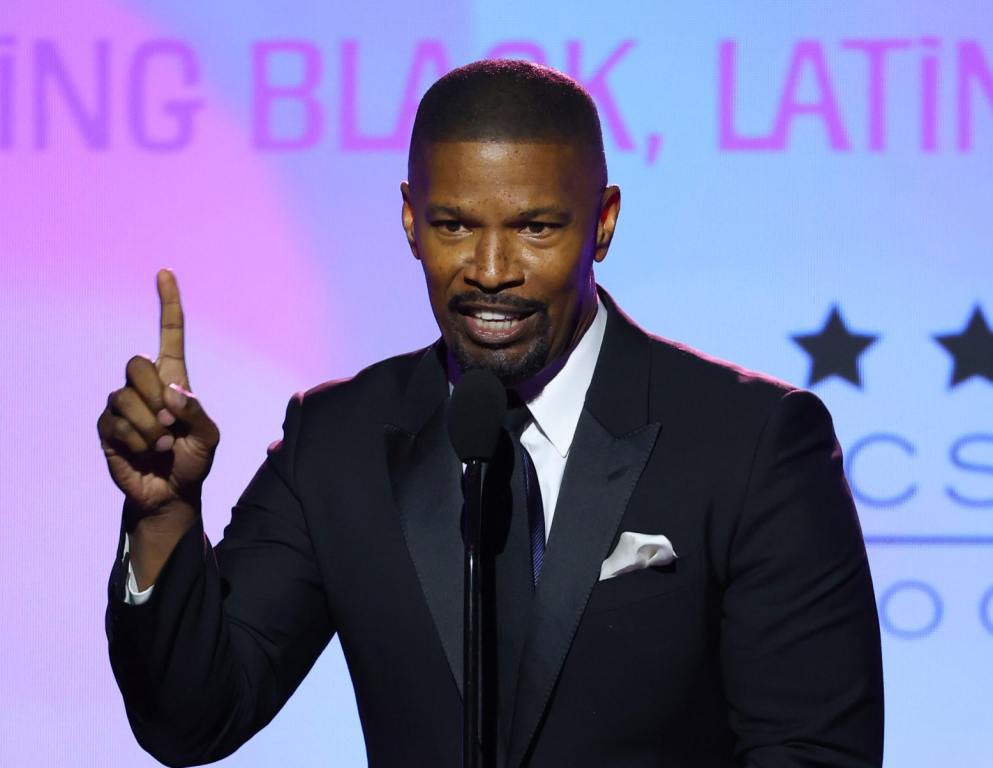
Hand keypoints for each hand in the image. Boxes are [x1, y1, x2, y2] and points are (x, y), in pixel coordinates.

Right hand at [98, 269, 219, 519]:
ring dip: (151, 426)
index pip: (170, 335)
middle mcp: (146, 386)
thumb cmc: (193, 462)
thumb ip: (196, 412)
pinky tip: (145, 453)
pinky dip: (138, 440)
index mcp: (174, 379)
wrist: (171, 494)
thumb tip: (172, 391)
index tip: (165, 272)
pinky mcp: (108, 427)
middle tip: (171, 425)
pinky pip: (117, 422)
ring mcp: (123, 405)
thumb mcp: (209, 437)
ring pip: (125, 396)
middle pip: (136, 363)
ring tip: (162, 445)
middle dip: (154, 394)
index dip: (169, 304)